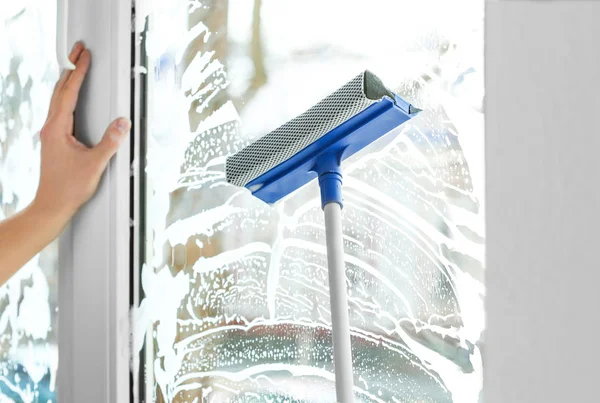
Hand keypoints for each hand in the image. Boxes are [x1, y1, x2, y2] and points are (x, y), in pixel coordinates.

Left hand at [35, 42, 129, 225]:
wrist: (52, 205)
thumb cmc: (69, 188)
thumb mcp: (95, 164)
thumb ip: (110, 142)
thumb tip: (122, 123)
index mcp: (57, 129)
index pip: (69, 93)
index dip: (79, 73)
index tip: (85, 57)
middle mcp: (50, 128)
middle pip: (59, 90)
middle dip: (70, 68)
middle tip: (78, 50)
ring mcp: (50, 134)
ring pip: (57, 99)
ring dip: (67, 80)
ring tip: (75, 65)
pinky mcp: (54, 140)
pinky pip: (59, 109)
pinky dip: (66, 95)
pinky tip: (71, 96)